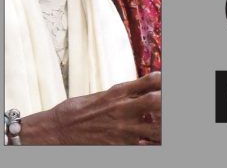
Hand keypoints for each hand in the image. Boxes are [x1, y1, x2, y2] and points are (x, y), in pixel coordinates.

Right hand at [22, 72, 160, 144]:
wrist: (56, 130)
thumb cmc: (78, 110)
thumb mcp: (105, 94)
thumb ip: (128, 91)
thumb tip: (150, 84)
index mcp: (119, 92)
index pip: (152, 81)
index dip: (166, 81)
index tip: (170, 83)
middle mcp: (123, 108)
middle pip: (156, 101)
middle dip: (166, 101)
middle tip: (170, 104)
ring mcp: (123, 128)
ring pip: (156, 127)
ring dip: (164, 126)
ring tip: (166, 126)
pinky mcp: (120, 145)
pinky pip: (145, 145)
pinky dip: (152, 143)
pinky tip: (155, 141)